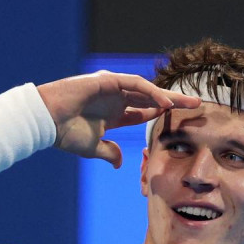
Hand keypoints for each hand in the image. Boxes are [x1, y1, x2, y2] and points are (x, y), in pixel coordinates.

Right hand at [37, 70, 200, 167]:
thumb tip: (118, 163)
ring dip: (169, 96)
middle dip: (174, 102)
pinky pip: (136, 85)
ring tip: (189, 103)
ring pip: (147, 89)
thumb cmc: (65, 133)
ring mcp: (112, 88)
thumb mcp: (93, 147)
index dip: (162, 116)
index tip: (181, 121)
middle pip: (151, 99)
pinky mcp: (108, 80)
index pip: (144, 112)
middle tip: (197, 106)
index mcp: (113, 113)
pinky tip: (165, 103)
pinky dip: (152, 92)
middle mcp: (115, 98)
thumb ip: (108, 152)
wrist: (46, 121)